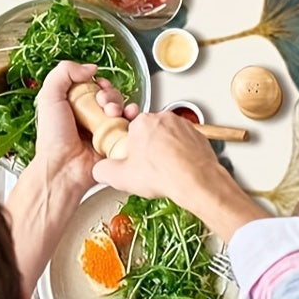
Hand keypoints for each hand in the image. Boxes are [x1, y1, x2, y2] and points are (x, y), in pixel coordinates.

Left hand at [31, 61, 135, 199]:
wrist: (64, 167)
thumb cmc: (53, 138)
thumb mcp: (49, 97)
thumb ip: (64, 73)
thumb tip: (90, 67)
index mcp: (74, 103)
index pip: (93, 84)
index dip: (98, 82)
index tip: (96, 86)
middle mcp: (90, 114)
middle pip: (110, 94)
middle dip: (110, 94)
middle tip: (102, 103)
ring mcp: (105, 127)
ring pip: (122, 106)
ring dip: (120, 104)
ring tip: (112, 113)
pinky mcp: (117, 139)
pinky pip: (131, 123)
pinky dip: (133, 116)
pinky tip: (128, 117)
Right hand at [91, 112, 267, 237]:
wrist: (197, 181)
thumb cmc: (165, 175)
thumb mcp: (120, 178)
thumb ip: (103, 170)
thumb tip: (100, 169)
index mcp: (142, 122)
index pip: (129, 130)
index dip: (130, 148)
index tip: (133, 160)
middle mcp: (164, 118)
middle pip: (149, 131)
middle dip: (147, 147)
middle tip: (148, 167)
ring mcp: (183, 125)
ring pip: (168, 135)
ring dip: (165, 149)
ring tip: (165, 169)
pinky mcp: (198, 134)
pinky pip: (184, 141)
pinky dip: (181, 152)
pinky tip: (178, 167)